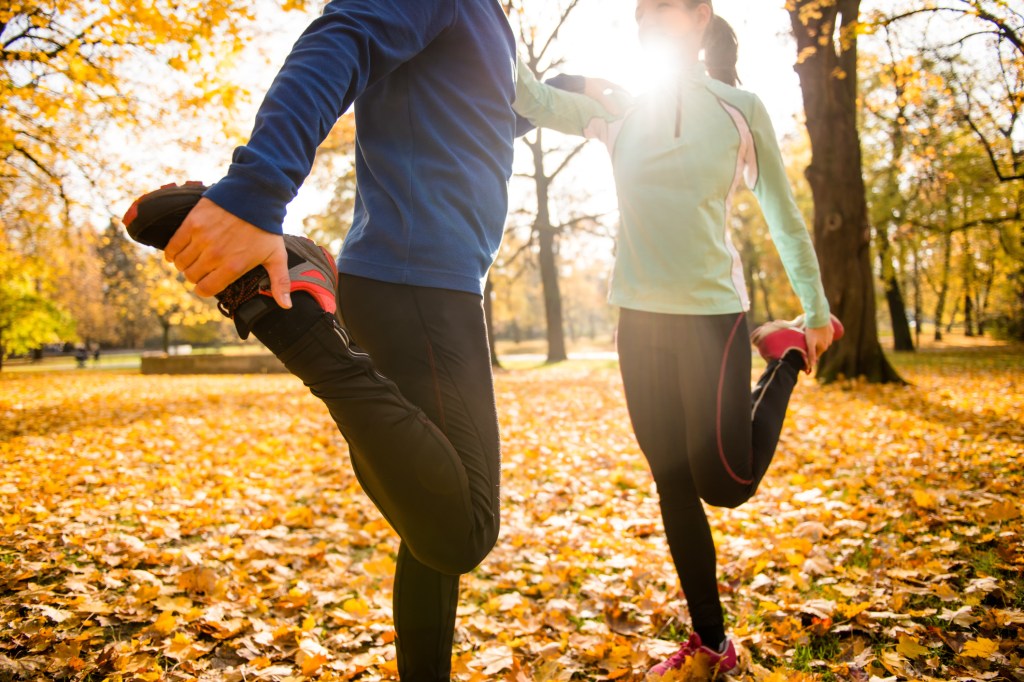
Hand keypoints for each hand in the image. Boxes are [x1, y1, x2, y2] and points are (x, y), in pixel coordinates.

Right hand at [165, 198, 291, 308]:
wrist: (255, 195)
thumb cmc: (267, 228)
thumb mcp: (277, 256)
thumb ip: (280, 283)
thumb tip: (286, 306)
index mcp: (233, 267)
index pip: (206, 289)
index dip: (204, 290)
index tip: (206, 285)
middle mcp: (215, 255)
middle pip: (191, 276)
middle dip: (194, 277)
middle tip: (201, 271)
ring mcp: (202, 239)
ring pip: (181, 262)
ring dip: (183, 265)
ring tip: (191, 261)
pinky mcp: (192, 224)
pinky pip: (173, 245)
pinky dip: (172, 252)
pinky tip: (176, 254)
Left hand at [583, 77, 630, 115]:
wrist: (573, 85)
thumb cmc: (587, 87)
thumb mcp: (599, 96)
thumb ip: (608, 104)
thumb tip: (617, 113)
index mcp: (605, 83)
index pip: (618, 87)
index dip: (625, 93)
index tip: (630, 98)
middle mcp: (601, 85)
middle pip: (612, 91)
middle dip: (617, 98)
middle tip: (622, 105)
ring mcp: (595, 88)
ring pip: (605, 95)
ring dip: (609, 101)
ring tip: (612, 109)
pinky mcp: (590, 92)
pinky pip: (599, 98)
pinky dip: (602, 103)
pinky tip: (601, 109)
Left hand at [804, 323, 834, 372]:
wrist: (818, 316)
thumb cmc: (812, 330)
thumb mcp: (810, 343)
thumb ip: (811, 354)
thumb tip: (811, 365)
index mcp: (823, 348)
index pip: (816, 355)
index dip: (810, 355)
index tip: (804, 352)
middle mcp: (828, 343)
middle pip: (819, 347)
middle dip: (814, 347)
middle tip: (806, 342)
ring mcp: (830, 336)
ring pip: (822, 340)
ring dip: (818, 340)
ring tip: (810, 335)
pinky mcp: (830, 329)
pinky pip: (825, 333)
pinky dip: (821, 333)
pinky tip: (816, 330)